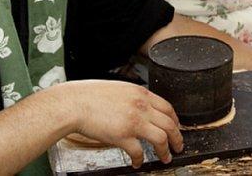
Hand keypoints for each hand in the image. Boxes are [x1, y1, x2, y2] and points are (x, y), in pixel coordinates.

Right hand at [62, 80, 183, 167]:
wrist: (73, 103)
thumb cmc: (89, 95)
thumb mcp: (118, 89)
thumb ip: (133, 97)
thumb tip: (141, 107)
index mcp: (140, 93)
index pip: (167, 107)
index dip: (175, 120)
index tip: (176, 127)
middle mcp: (141, 106)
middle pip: (170, 124)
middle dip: (177, 138)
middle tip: (178, 146)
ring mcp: (133, 121)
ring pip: (161, 138)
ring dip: (165, 151)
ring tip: (165, 158)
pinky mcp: (123, 136)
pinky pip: (139, 151)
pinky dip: (140, 159)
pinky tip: (137, 162)